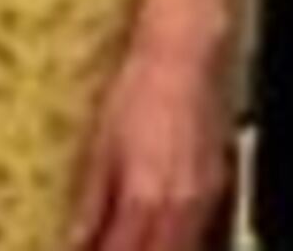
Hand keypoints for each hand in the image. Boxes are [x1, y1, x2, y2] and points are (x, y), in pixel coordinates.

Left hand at [65, 40, 231, 250]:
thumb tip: (75, 241)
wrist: (183, 60)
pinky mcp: (218, 190)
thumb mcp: (100, 147)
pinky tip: (158, 240)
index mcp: (142, 198)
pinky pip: (199, 236)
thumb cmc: (135, 95)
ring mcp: (203, 202)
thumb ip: (90, 202)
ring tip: (127, 245)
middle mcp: (178, 208)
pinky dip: (176, 246)